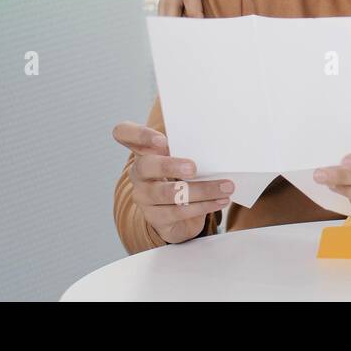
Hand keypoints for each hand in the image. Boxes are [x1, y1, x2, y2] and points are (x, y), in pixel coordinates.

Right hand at [112, 121, 232, 243]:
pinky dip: (204, 206)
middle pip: (145, 165)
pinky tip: (220, 200)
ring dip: (201, 190)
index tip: (162, 140)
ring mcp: (144, 196)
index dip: (139, 135)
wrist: (179, 215)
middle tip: (194, 168)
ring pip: (167, 193)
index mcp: (144, 151)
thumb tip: (219, 143)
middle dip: (170, 166)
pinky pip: (178, 212)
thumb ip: (190, 148)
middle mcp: (139, 173)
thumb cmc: (182, 177)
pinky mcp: (155, 217)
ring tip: (225, 187)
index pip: (125, 133)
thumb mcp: (183, 159)